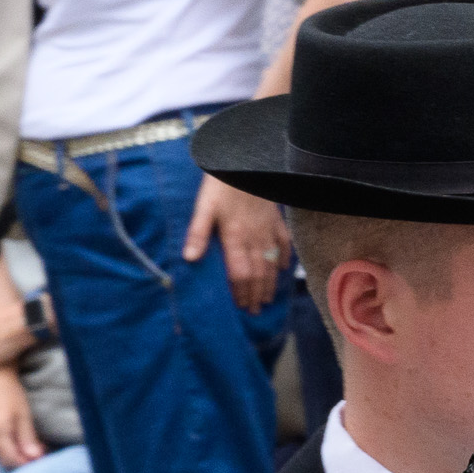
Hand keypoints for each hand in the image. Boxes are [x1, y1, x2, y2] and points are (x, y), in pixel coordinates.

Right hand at [0, 366, 42, 467]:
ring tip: (30, 442)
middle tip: (39, 450)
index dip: (26, 462)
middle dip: (22, 458)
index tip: (40, 458)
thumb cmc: (9, 393)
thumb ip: (28, 439)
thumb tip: (35, 457)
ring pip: (0, 455)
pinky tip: (17, 438)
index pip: (11, 460)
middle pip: (4, 460)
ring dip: (15, 452)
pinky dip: (7, 446)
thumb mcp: (24, 416)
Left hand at [184, 179, 290, 308]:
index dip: (242, 292)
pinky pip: (283, 243)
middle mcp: (254, 238)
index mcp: (235, 237)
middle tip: (255, 311)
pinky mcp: (276, 219)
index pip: (241, 273)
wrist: (245, 161)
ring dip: (270, 283)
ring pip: (271, 263)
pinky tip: (283, 268)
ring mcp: (268, 230)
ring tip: (268, 299)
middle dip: (256, 294)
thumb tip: (189, 259)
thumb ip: (198, 233)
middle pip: (258, 273)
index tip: (242, 307)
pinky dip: (284, 258)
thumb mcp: (204, 207)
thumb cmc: (221, 184)